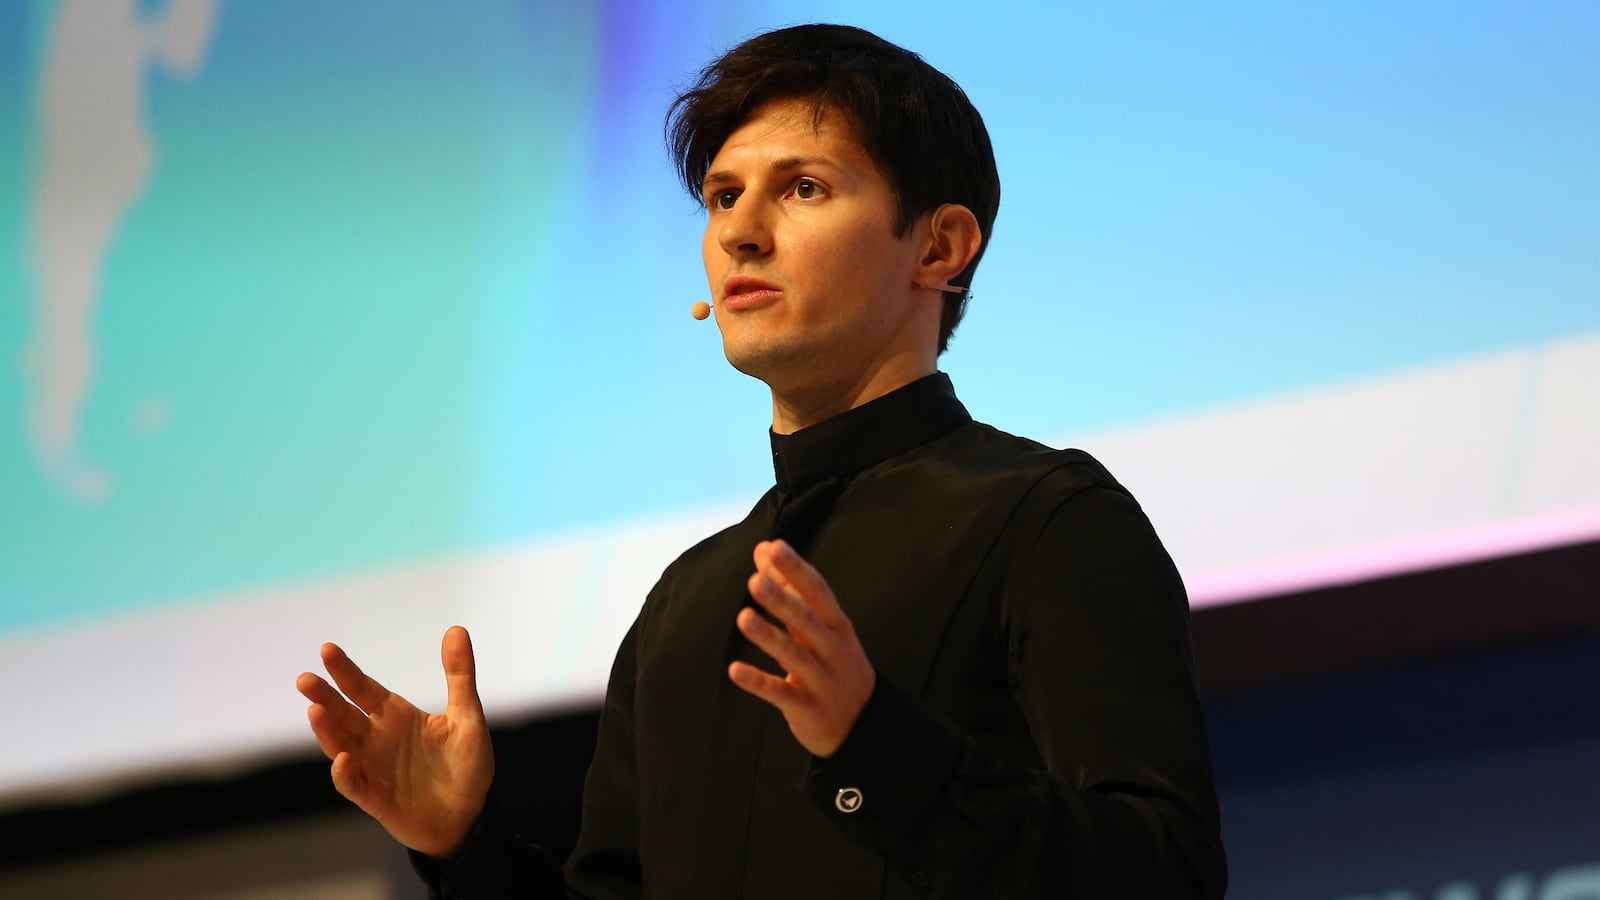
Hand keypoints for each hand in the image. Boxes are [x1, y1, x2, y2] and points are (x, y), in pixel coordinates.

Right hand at [295, 625, 493, 857]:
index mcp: (395, 716)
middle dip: (324, 697)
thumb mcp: (468, 717)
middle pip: (343, 714)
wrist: (470, 816)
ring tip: (315, 711)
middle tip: (305, 679)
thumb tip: (457, 628)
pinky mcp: (376, 799)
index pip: (363, 689)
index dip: (345, 671)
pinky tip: (342, 760)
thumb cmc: (466, 765)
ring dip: (327, 731)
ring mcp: (373, 769)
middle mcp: (377, 739)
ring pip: (340, 747)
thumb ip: (460, 676)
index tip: (327, 649)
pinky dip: (346, 774)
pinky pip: (355, 786)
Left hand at [729, 540, 875, 757]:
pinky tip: (735, 670)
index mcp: (838, 626)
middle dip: (782, 600)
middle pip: (807, 621)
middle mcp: (833, 650)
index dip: (797, 569)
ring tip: (743, 618)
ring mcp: (822, 681)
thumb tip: (764, 549)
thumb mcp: (822, 628)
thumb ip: (791, 590)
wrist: (866, 725)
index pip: (818, 592)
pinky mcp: (809, 709)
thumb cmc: (836, 665)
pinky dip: (758, 682)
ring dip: (769, 637)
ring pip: (794, 656)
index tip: (775, 547)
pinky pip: (781, 694)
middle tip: (756, 580)